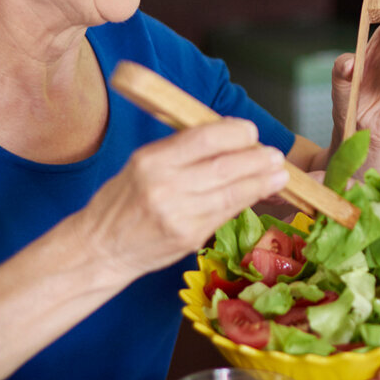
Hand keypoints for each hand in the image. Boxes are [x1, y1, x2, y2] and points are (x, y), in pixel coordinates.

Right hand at [81, 118, 288, 280]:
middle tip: (275, 155)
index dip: (234, 133)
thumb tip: (227, 137)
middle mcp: (165, 186)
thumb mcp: (142, 163)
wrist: (100, 248)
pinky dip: (247, 202)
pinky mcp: (189, 237)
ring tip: (279, 175)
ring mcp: (178, 215)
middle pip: (224, 167)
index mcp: (151, 160)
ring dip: (261, 182)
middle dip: (256, 159)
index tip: (251, 131)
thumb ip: (180, 151)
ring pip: (231, 193)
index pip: (203, 139)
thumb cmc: (123, 200)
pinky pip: (225, 213)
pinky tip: (261, 194)